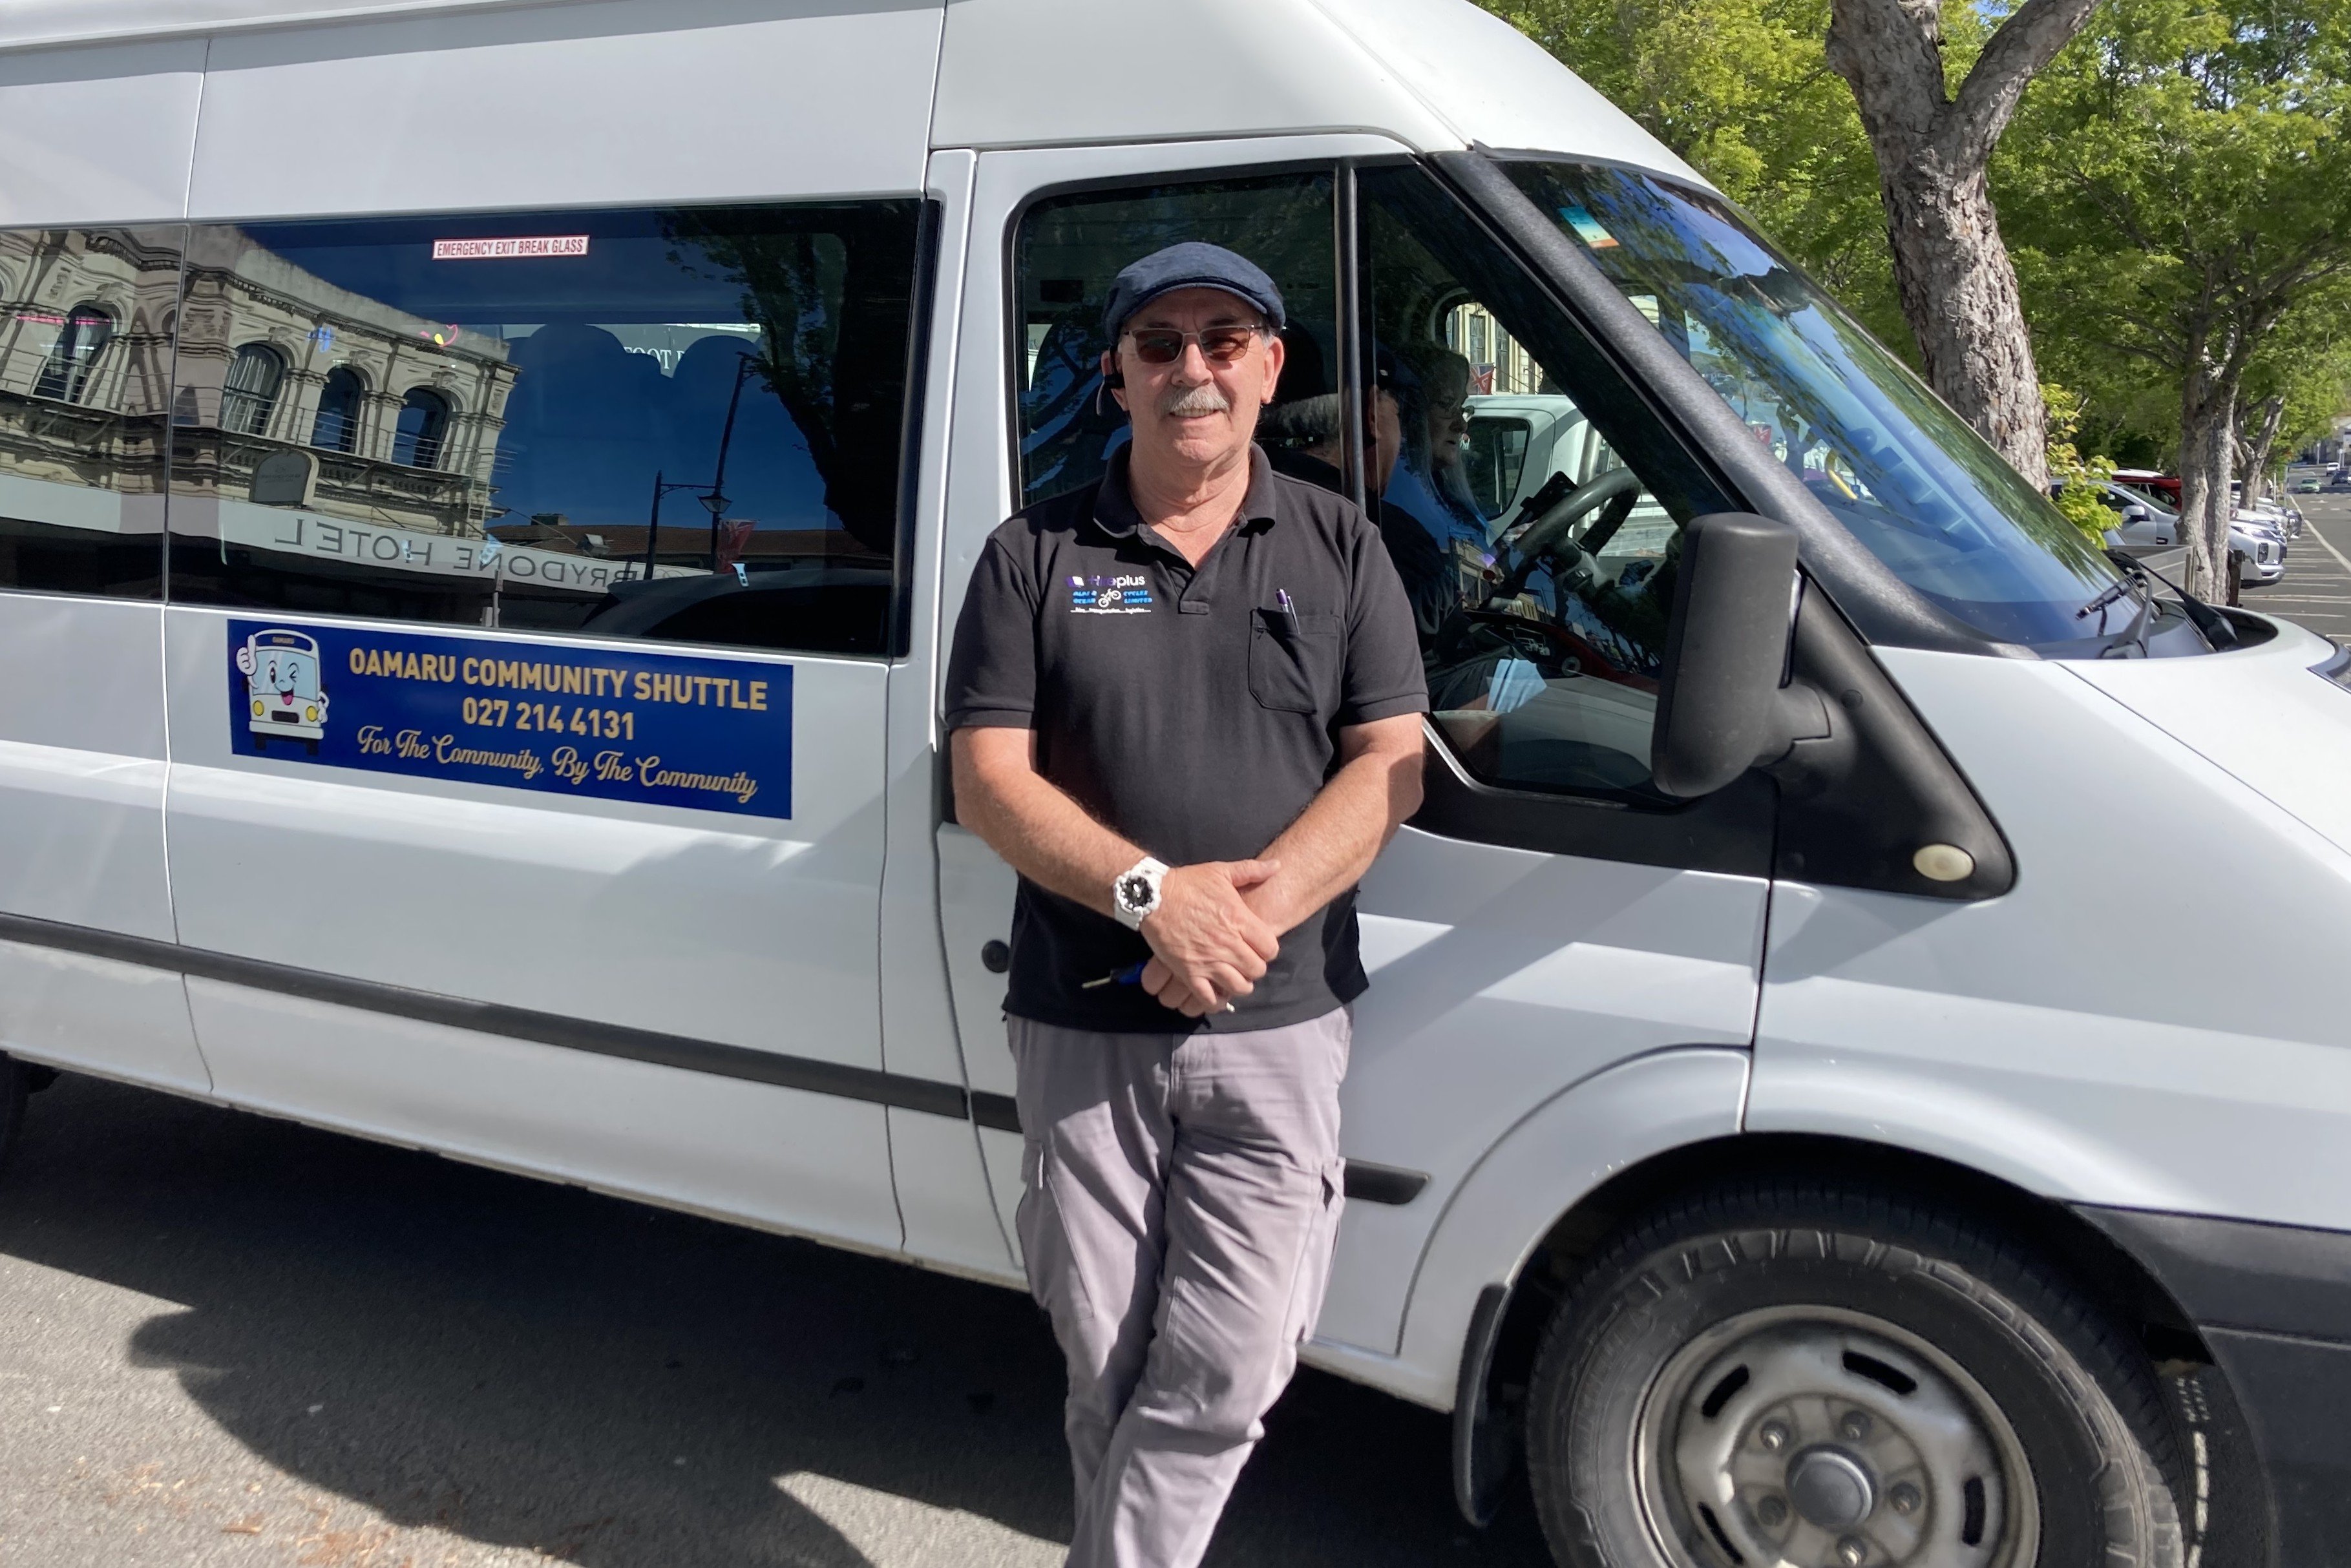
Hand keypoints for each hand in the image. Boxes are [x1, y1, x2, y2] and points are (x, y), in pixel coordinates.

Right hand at [1138, 860, 1282, 1016]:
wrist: (1153, 896)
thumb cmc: (1187, 883)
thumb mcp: (1221, 872)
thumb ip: (1252, 870)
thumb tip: (1277, 865)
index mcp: (1239, 920)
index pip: (1270, 949)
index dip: (1267, 950)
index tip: (1258, 947)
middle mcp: (1227, 944)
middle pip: (1257, 970)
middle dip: (1254, 968)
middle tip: (1245, 962)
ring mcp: (1208, 960)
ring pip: (1238, 987)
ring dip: (1239, 985)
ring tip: (1233, 978)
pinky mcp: (1188, 972)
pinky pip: (1209, 998)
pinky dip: (1215, 1000)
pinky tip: (1215, 993)